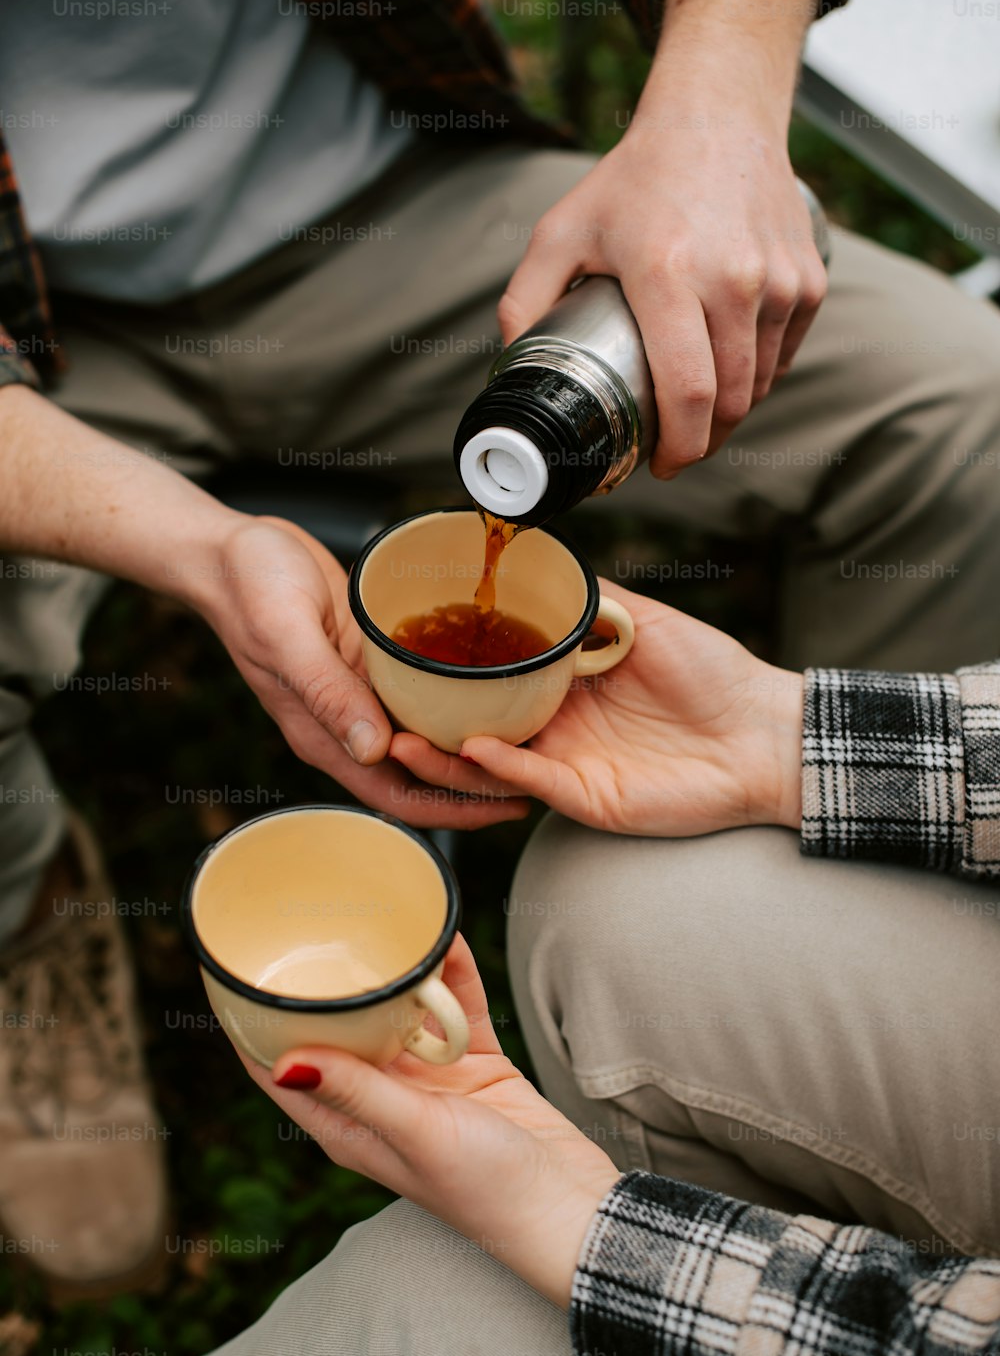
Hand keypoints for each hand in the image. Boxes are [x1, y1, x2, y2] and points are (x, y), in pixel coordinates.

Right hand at [186, 515, 528, 829]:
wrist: (230, 551)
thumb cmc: (249, 588)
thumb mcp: (288, 635)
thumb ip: (328, 693)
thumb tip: (373, 750)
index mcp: (325, 735)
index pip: (400, 795)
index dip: (456, 808)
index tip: (511, 805)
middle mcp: (347, 725)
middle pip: (421, 775)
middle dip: (477, 784)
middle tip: (538, 774)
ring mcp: (360, 696)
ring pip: (424, 736)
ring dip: (470, 744)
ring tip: (529, 737)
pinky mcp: (369, 665)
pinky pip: (418, 693)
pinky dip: (454, 699)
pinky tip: (492, 687)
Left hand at [240, 936, 619, 1308]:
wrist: (572, 1211)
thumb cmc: (488, 1191)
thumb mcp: (416, 1134)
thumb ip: (357, 1091)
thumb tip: (285, 1061)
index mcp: (348, 1125)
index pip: (277, 1069)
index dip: (248, 1024)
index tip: (228, 973)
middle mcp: (380, 1098)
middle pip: (336, 1028)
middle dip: (324, 983)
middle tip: (309, 923)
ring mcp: (428, 1079)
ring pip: (399, 1008)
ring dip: (395, 970)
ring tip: (382, 918)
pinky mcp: (473, 1063)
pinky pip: (456, 1005)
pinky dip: (452, 973)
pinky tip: (446, 935)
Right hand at [391, 581, 803, 837]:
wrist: (763, 733)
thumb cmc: (716, 676)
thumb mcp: (646, 619)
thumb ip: (592, 598)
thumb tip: (543, 559)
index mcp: (565, 682)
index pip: (493, 677)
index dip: (451, 669)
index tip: (407, 651)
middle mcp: (557, 723)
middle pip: (476, 724)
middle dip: (427, 720)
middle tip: (383, 703)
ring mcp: (568, 762)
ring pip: (490, 762)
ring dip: (445, 753)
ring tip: (402, 737)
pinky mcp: (586, 795)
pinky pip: (532, 779)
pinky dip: (500, 765)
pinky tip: (472, 746)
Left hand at [499, 0, 825, 476]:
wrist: (719, 116)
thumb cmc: (635, 179)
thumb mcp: (561, 231)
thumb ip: (525, 301)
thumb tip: (509, 369)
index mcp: (668, 275)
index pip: (690, 392)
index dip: (679, 447)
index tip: (658, 466)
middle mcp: (733, 279)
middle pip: (729, 403)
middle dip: (701, 442)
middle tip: (671, 448)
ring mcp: (779, 281)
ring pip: (759, 386)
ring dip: (729, 414)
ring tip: (695, 411)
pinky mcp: (809, 281)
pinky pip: (782, 357)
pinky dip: (757, 378)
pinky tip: (728, 371)